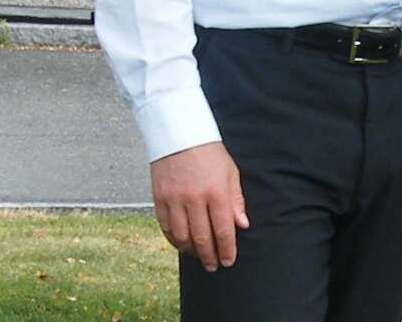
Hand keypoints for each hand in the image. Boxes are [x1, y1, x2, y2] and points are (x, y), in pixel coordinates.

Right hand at [150, 141, 249, 271]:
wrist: (180, 134)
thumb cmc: (210, 153)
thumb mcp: (230, 173)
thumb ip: (236, 201)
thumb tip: (242, 225)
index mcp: (216, 192)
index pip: (223, 230)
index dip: (226, 250)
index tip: (228, 261)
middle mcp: (194, 199)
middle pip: (202, 237)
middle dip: (209, 256)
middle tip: (213, 266)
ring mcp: (174, 200)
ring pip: (182, 236)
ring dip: (191, 251)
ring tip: (198, 256)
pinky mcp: (159, 198)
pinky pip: (166, 227)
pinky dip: (174, 240)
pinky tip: (181, 244)